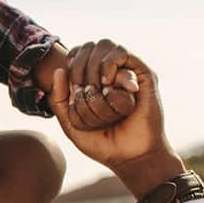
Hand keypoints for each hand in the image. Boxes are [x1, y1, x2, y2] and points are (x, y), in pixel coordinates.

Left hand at [50, 51, 184, 194]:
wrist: (128, 156)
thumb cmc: (101, 142)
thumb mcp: (71, 123)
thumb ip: (59, 98)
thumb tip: (60, 69)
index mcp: (95, 80)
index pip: (79, 51)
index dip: (72, 61)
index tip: (72, 85)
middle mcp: (112, 72)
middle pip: (89, 46)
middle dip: (79, 68)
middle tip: (82, 90)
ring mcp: (128, 71)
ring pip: (104, 48)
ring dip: (94, 69)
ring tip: (97, 90)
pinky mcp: (144, 74)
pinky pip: (122, 53)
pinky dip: (109, 64)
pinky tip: (107, 84)